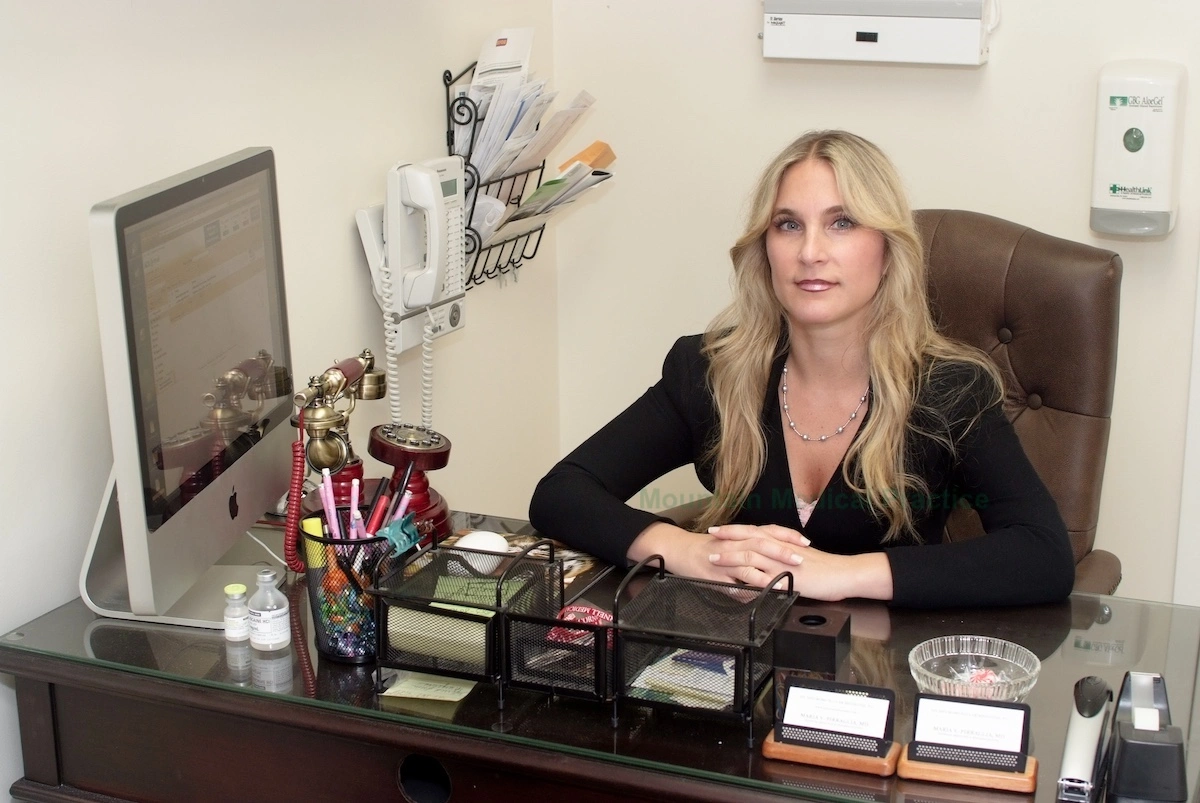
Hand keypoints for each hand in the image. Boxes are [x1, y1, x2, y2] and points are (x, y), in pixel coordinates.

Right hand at [626, 521, 804, 585]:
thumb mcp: (728, 545)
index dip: (787, 536)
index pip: (768, 531)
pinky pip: (736, 580)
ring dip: (771, 570)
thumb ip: (748, 551)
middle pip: (763, 543)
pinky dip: (751, 585)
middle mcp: (734, 543)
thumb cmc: (703, 549)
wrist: (676, 550)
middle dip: (784, 551)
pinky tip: (763, 591)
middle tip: (802, 559)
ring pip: (751, 561)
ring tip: (788, 577)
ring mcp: (725, 558)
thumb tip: (769, 559)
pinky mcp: (717, 574)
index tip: (804, 542)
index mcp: (740, 535)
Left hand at [708, 523, 893, 600]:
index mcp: (782, 542)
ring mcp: (782, 563)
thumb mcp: (800, 557)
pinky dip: (746, 580)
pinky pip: (762, 579)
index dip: (735, 530)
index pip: (754, 531)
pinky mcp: (786, 579)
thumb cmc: (826, 568)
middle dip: (727, 537)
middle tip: (709, 536)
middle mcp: (779, 548)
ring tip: (714, 558)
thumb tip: (770, 558)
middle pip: (748, 538)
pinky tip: (733, 584)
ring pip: (751, 556)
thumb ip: (783, 556)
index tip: (719, 529)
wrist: (844, 573)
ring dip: (731, 557)